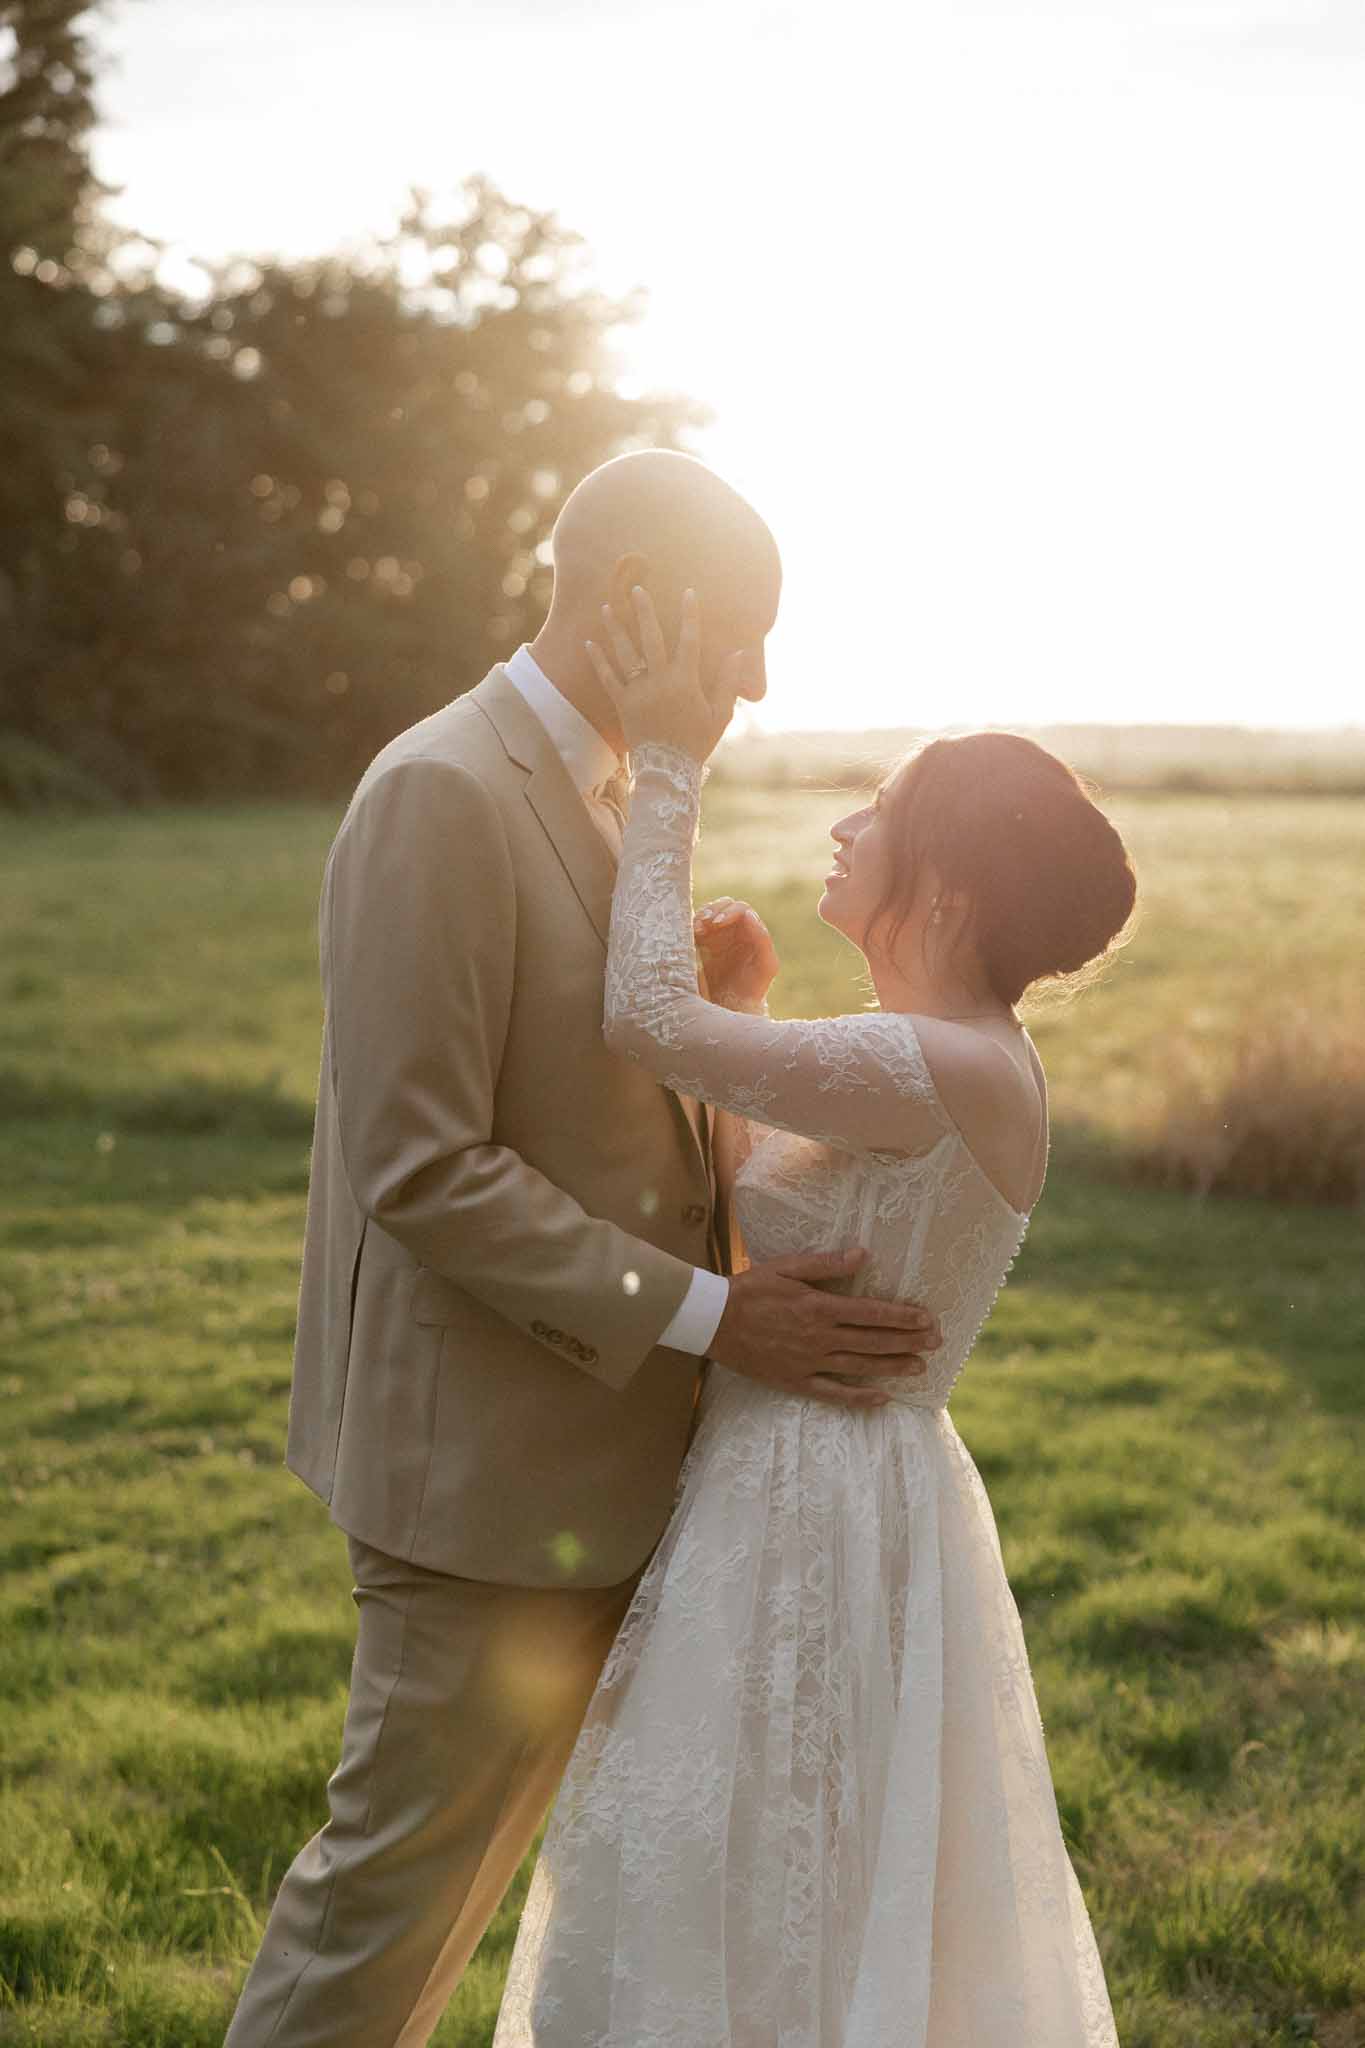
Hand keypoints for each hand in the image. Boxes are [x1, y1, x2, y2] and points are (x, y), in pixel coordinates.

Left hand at [585, 586, 733, 761]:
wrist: (668, 772)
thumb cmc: (697, 743)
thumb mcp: (719, 715)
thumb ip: (728, 683)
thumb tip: (738, 653)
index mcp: (686, 681)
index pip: (689, 640)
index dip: (690, 615)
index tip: (689, 592)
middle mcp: (660, 681)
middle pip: (651, 638)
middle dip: (644, 612)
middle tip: (637, 589)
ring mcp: (639, 692)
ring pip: (625, 654)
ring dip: (616, 629)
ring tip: (608, 607)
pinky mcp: (623, 705)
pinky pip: (607, 679)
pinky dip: (598, 660)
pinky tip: (589, 642)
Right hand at [694, 896, 779, 1010]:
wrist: (733, 1010)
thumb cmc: (753, 988)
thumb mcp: (766, 965)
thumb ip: (762, 939)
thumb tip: (749, 914)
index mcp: (749, 931)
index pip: (739, 909)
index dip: (729, 911)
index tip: (718, 922)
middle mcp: (731, 930)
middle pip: (720, 906)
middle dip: (711, 910)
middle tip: (704, 923)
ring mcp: (712, 936)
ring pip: (704, 915)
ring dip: (700, 917)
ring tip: (697, 930)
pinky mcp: (696, 946)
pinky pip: (691, 930)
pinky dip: (689, 929)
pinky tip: (690, 937)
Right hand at [707, 1249, 942, 1410]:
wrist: (713, 1320)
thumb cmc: (750, 1288)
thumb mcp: (787, 1267)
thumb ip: (826, 1263)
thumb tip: (863, 1256)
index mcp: (819, 1306)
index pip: (872, 1313)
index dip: (903, 1317)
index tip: (928, 1319)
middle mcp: (819, 1337)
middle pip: (873, 1341)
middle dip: (908, 1342)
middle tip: (937, 1344)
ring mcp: (809, 1362)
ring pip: (860, 1367)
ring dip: (893, 1368)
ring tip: (920, 1368)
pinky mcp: (796, 1381)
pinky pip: (833, 1394)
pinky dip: (859, 1399)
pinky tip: (882, 1400)